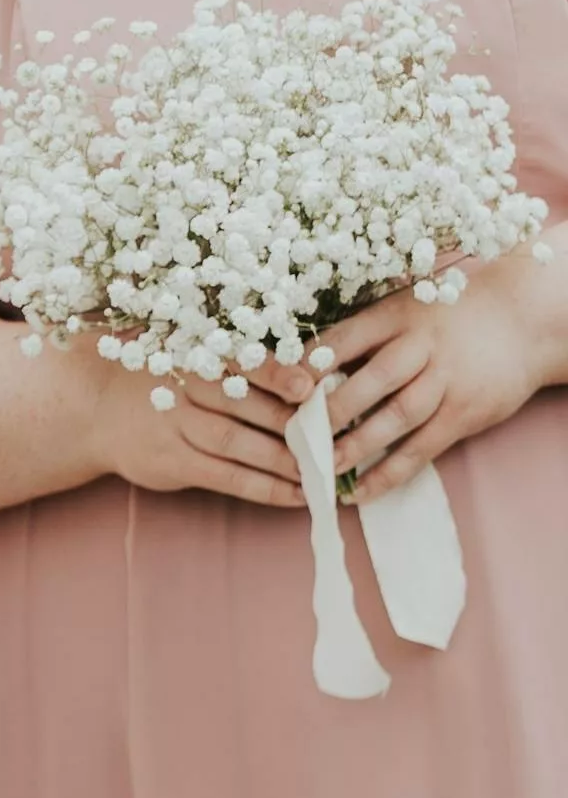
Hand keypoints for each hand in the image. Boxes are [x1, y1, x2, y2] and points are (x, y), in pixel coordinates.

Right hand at [94, 353, 312, 508]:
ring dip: (286, 459)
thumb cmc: (147, 373)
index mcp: (188, 351)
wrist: (89, 408)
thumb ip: (221, 351)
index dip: (276, 372)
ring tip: (325, 469)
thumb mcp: (174, 346)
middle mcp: (183, 386)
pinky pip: (228, 477)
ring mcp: (176, 426)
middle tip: (335, 434)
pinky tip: (296, 495)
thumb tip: (296, 362)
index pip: (239, 361)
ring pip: (240, 443)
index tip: (310, 385)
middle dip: (293, 421)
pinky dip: (265, 488)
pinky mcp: (173, 462)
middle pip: (246, 403)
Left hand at [319, 255, 558, 502]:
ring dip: (357, 445)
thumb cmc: (444, 316)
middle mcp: (422, 346)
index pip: (349, 336)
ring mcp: (445, 382)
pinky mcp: (463, 415)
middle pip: (373, 378)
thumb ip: (364, 331)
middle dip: (333, 408)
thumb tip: (305, 361)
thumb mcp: (404, 307)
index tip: (281, 384)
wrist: (517, 324)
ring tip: (322, 467)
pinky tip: (361, 490)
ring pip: (397, 417)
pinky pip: (422, 449)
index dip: (314, 360)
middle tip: (295, 432)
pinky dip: (390, 473)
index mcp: (398, 314)